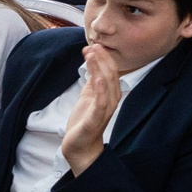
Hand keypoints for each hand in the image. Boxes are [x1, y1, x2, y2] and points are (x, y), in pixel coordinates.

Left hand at [60, 43, 122, 172]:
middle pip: (111, 74)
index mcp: (110, 93)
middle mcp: (111, 100)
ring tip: (92, 55)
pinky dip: (101, 89)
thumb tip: (91, 59)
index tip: (93, 45)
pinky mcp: (96, 118)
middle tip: (94, 46)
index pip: (111, 71)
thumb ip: (92, 79)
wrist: (80, 146)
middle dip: (102, 59)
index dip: (103, 57)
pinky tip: (97, 78)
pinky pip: (101, 102)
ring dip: (99, 68)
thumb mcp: (88, 95)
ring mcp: (105, 109)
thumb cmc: (85, 121)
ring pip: (107, 84)